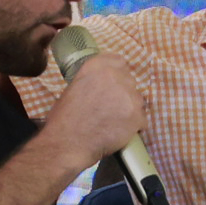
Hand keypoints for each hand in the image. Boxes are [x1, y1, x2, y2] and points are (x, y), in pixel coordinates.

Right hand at [45, 48, 143, 172]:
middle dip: (123, 93)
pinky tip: (118, 131)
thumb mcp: (74, 88)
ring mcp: (128, 95)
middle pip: (129, 81)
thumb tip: (104, 85)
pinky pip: (141, 119)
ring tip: (113, 122)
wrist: (68, 143)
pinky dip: (132, 126)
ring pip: (137, 100)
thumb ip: (93, 80)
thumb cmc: (64, 119)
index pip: (119, 61)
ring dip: (129, 109)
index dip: (117, 75)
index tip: (113, 85)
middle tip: (110, 108)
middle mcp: (115, 76)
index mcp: (97, 66)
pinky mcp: (137, 115)